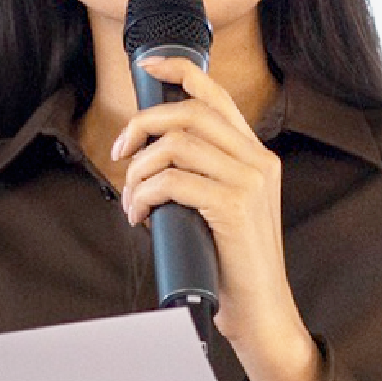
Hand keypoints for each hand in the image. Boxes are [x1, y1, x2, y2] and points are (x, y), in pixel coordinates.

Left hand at [111, 56, 321, 380]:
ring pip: (177, 144)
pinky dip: (145, 194)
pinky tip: (140, 215)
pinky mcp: (234, 207)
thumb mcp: (220, 211)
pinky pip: (174, 181)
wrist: (261, 313)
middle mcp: (259, 162)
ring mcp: (250, 183)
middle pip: (189, 113)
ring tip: (132, 199)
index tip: (148, 67)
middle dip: (142, 126)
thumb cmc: (232, 267)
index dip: (181, 71)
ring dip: (140, 169)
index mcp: (257, 157)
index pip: (217, 97)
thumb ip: (201, 179)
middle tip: (121, 155)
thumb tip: (149, 158)